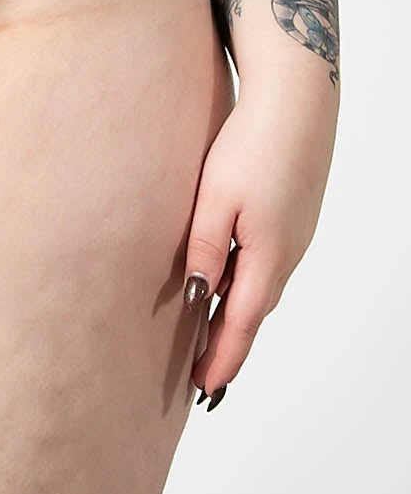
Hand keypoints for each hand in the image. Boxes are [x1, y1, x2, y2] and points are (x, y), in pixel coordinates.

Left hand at [182, 82, 336, 404]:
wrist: (296, 103)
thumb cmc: (251, 144)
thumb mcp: (215, 198)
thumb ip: (205, 248)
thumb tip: (197, 296)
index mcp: (267, 258)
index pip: (240, 325)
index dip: (222, 359)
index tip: (204, 391)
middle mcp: (287, 255)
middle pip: (252, 312)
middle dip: (228, 345)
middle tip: (202, 375)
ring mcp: (294, 237)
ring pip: (261, 286)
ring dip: (237, 314)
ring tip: (210, 336)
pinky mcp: (293, 218)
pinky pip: (267, 263)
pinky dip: (247, 283)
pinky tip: (230, 280)